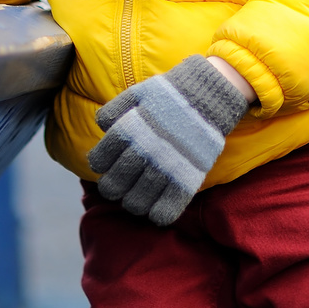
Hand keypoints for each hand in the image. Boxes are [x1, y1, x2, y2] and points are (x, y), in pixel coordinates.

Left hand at [87, 55, 250, 224]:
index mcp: (130, 129)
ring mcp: (167, 166)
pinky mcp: (187, 177)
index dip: (99, 163)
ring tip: (133, 199)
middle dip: (111, 188)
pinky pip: (168, 207)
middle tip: (115, 186)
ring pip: (137, 200)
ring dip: (131, 203)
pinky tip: (155, 212)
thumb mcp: (138, 93)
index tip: (102, 164)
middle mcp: (145, 150)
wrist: (209, 95)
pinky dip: (158, 214)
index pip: (101, 158)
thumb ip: (115, 108)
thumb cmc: (170, 94)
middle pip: (116, 184)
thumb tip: (101, 126)